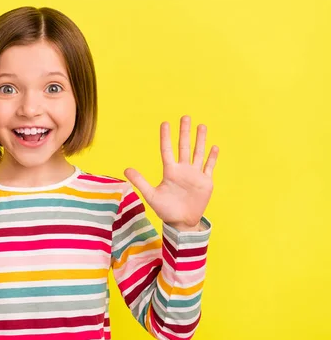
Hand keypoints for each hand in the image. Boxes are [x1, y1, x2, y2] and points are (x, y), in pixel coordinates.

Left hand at [124, 115, 218, 229]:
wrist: (181, 222)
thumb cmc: (166, 210)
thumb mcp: (151, 195)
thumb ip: (140, 182)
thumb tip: (126, 170)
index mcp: (170, 171)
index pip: (167, 150)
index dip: (166, 137)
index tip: (165, 123)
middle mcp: (183, 170)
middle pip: (184, 147)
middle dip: (185, 132)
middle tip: (185, 117)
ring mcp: (195, 175)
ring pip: (198, 153)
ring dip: (200, 140)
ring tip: (201, 126)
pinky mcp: (205, 182)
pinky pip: (209, 167)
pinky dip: (212, 158)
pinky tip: (213, 147)